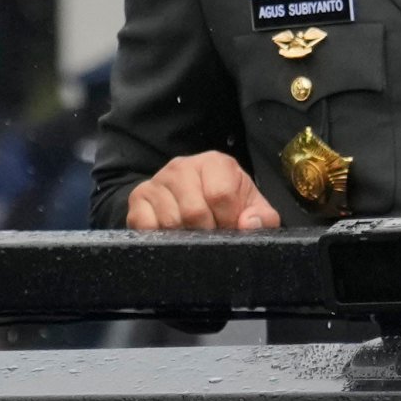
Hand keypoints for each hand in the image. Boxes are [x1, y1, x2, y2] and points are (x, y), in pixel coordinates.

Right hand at [124, 152, 281, 230]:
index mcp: (215, 163)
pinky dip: (161, 237)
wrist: (193, 200)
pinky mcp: (138, 198)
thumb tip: (248, 223)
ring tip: (193, 233)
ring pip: (171, 222)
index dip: (228, 220)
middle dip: (207, 231)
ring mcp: (157, 181)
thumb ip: (262, 217)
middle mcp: (182, 166)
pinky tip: (172, 234)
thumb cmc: (226, 204)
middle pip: (194, 211)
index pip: (221, 195)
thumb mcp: (251, 207)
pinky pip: (146, 225)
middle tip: (211, 234)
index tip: (229, 226)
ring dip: (185, 237)